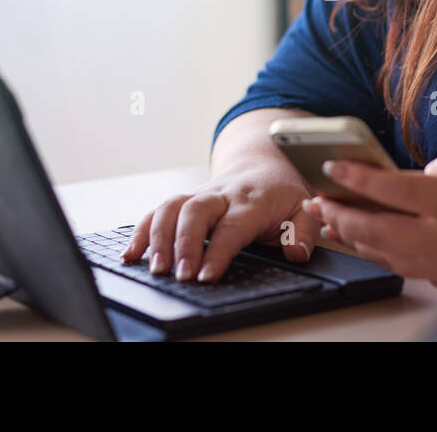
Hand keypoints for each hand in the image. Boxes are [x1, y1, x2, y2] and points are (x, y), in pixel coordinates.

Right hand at [119, 159, 318, 282]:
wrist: (263, 161)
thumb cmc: (281, 191)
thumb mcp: (303, 208)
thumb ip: (304, 232)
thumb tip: (296, 253)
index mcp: (251, 200)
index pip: (232, 226)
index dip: (218, 251)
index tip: (207, 275)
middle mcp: (221, 195)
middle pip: (195, 212)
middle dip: (183, 244)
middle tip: (179, 275)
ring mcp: (198, 195)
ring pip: (171, 207)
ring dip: (158, 237)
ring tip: (154, 268)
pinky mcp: (184, 201)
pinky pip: (157, 211)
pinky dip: (142, 232)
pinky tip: (131, 254)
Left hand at [302, 141, 436, 300]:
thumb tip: (408, 181)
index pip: (392, 189)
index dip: (356, 179)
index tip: (331, 169)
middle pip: (378, 233)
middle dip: (343, 216)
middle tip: (320, 202)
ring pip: (391, 257)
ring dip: (361, 241)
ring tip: (339, 225)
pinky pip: (418, 270)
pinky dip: (396, 255)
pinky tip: (381, 243)